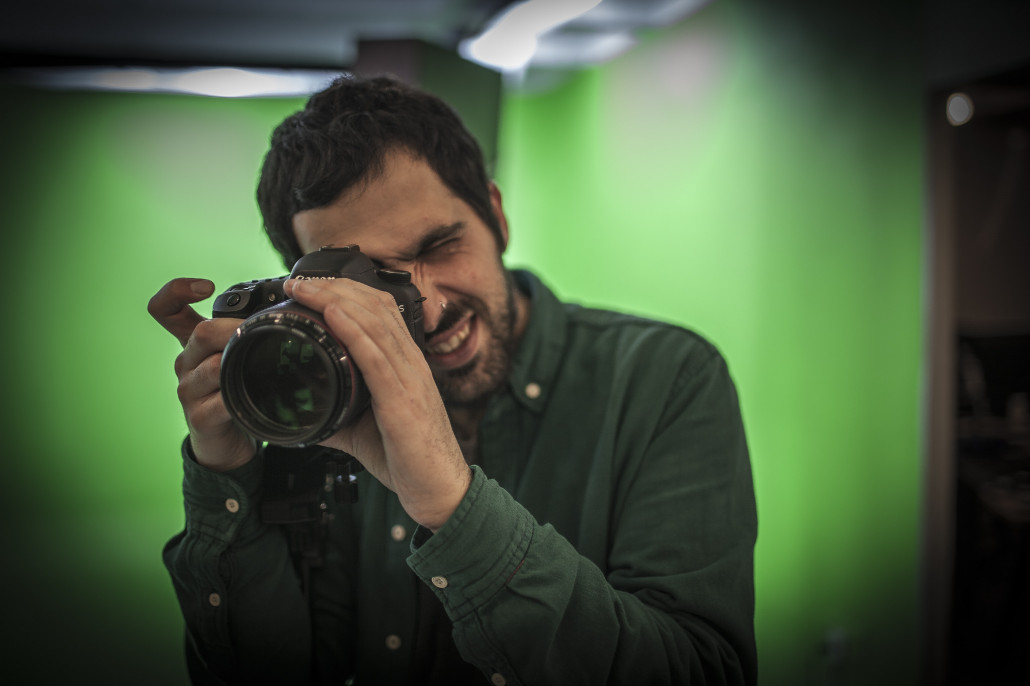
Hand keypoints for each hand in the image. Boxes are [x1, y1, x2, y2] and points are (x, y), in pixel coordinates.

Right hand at [149, 278, 257, 471]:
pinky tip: (253, 400)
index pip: (165, 310)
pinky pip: (219, 403)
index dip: (176, 291)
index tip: (206, 287)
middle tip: (261, 333)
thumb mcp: (239, 356)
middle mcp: (186, 362)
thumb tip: (289, 306)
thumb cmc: (235, 392)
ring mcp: (189, 390)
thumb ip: (250, 332)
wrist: (226, 441)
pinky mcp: (199, 417)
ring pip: (211, 367)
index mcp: (193, 343)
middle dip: (233, 329)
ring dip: (240, 364)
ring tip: (262, 367)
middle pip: (200, 333)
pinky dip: (238, 400)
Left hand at [284, 277, 470, 530]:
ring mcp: (410, 379)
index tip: (311, 285)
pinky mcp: (403, 400)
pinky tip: (333, 314)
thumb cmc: (409, 459)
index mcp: (405, 364)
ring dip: (335, 300)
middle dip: (334, 287)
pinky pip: (377, 357)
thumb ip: (336, 413)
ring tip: (304, 289)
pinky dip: (354, 331)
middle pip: (375, 306)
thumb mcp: (364, 429)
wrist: (439, 491)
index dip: (347, 290)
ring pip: (375, 323)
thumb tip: (300, 410)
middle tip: (297, 281)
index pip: (380, 310)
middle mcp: (411, 363)